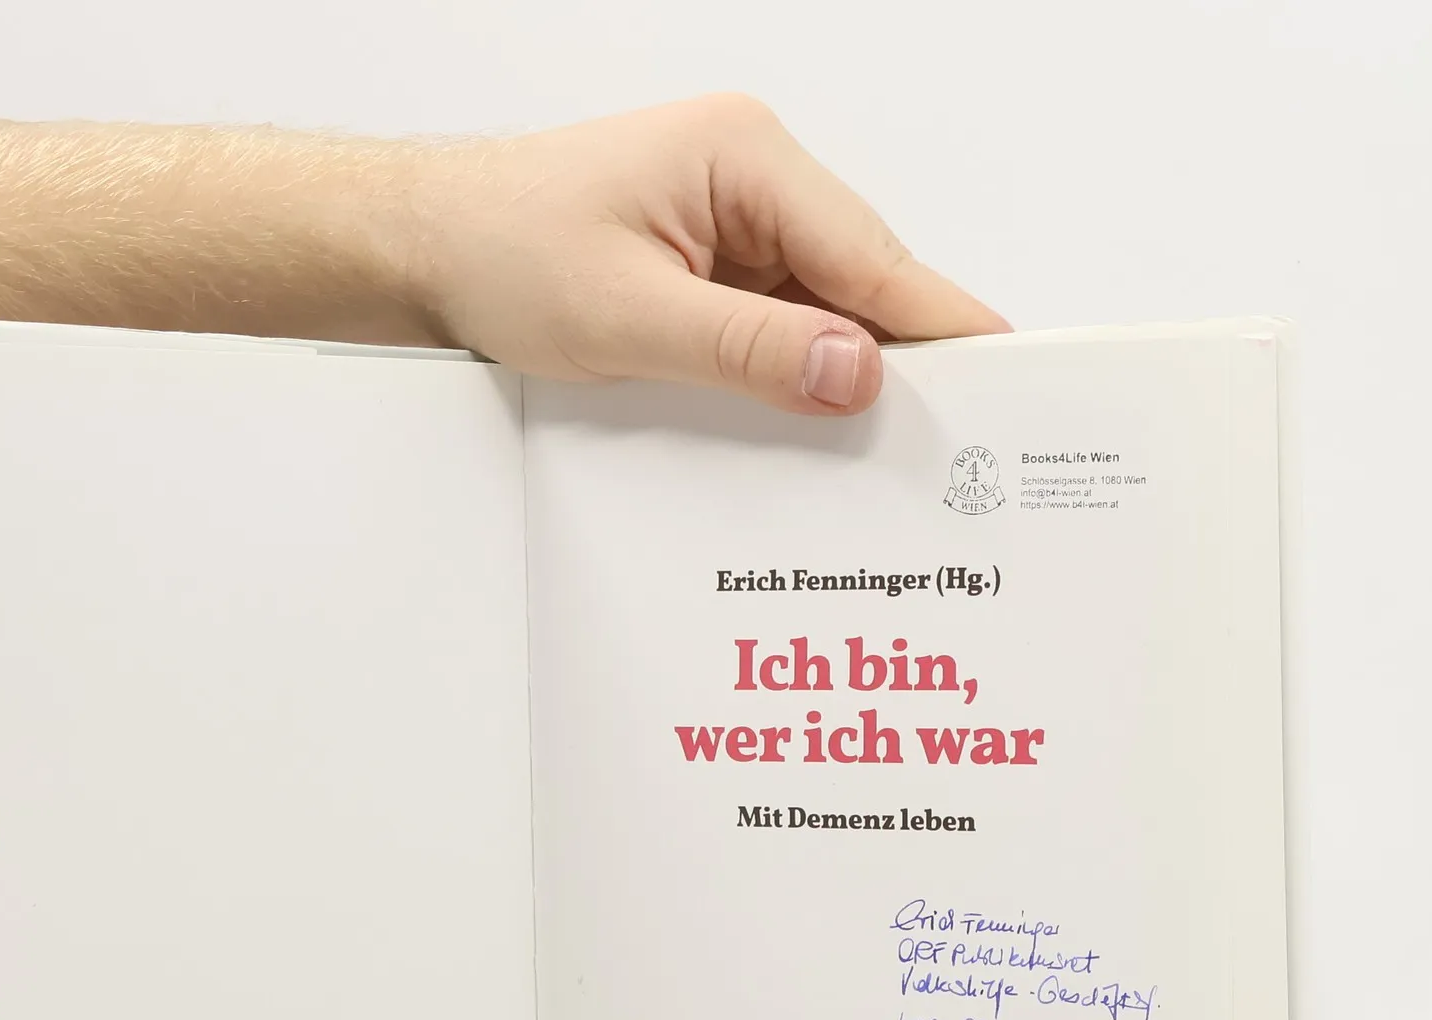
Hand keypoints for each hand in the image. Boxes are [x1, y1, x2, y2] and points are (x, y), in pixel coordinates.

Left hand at [406, 94, 1006, 416]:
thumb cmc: (503, 253)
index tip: (1004, 371)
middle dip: (896, 359)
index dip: (937, 321)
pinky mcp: (709, 265)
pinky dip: (795, 373)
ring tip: (887, 450)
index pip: (869, 252)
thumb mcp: (630, 316)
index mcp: (744, 158)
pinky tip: (811, 426)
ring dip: (840, 374)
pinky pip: (776, 324)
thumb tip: (856, 373)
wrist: (428, 248)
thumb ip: (749, 348)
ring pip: (821, 309)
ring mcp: (731, 222)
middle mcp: (750, 179)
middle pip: (857, 280)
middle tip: (953, 441)